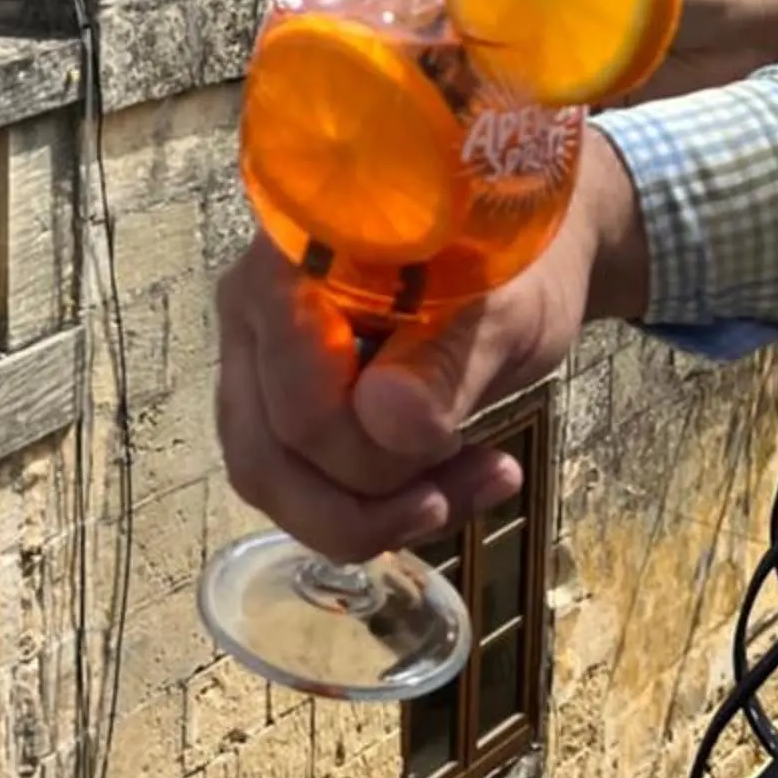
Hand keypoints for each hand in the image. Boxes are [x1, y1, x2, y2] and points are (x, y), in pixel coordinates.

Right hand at [215, 133, 647, 560]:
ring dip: (371, 515)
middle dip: (373, 498)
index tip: (458, 445)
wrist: (524, 261)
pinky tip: (449, 488)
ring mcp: (256, 357)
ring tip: (473, 485)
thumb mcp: (508, 310)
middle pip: (266, 456)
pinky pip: (294, 483)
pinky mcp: (275, 399)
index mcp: (295, 264)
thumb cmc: (518, 265)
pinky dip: (370, 508)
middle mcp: (253, 309)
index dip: (373, 454)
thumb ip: (447, 362)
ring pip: (270, 481)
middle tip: (475, 475)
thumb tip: (385, 420)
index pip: (299, 402)